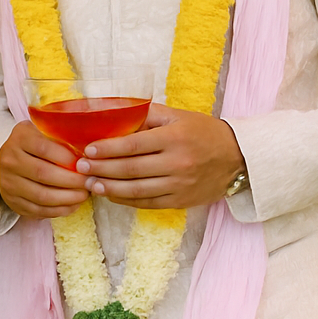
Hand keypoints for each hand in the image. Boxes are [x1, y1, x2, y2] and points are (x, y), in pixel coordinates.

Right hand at [0, 120, 90, 218]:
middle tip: (89, 182)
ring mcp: (8, 183)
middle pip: (43, 174)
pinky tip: (73, 205)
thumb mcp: (43, 131)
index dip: (67, 157)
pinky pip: (38, 210)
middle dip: (71, 180)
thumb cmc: (34, 144)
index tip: (85, 163)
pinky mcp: (12, 202)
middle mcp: (9, 161)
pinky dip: (59, 210)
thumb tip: (87, 153)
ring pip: (41, 196)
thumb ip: (60, 137)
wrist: (8, 161)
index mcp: (19, 139)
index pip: (44, 148)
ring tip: (84, 195)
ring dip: (67, 198)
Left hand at [77, 105, 245, 209]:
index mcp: (174, 138)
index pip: (133, 145)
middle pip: (130, 169)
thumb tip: (115, 115)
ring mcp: (179, 184)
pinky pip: (147, 203)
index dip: (107, 148)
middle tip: (81, 168)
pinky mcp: (180, 201)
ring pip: (136, 190)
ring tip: (91, 184)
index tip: (88, 149)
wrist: (236, 158)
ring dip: (110, 188)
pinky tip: (112, 195)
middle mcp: (176, 163)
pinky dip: (126, 200)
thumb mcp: (178, 116)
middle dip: (101, 168)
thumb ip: (147, 115)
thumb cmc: (203, 132)